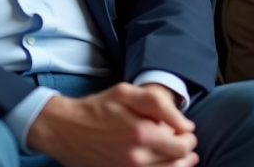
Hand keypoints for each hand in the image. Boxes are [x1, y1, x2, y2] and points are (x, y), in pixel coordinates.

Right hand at [27, 82, 197, 166]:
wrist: (64, 129)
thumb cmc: (97, 108)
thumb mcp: (126, 93)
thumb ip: (160, 105)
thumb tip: (186, 125)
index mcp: (141, 134)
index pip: (182, 145)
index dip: (188, 138)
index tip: (185, 131)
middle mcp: (136, 158)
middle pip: (178, 163)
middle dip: (185, 152)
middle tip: (183, 142)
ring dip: (176, 165)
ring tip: (176, 156)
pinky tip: (159, 163)